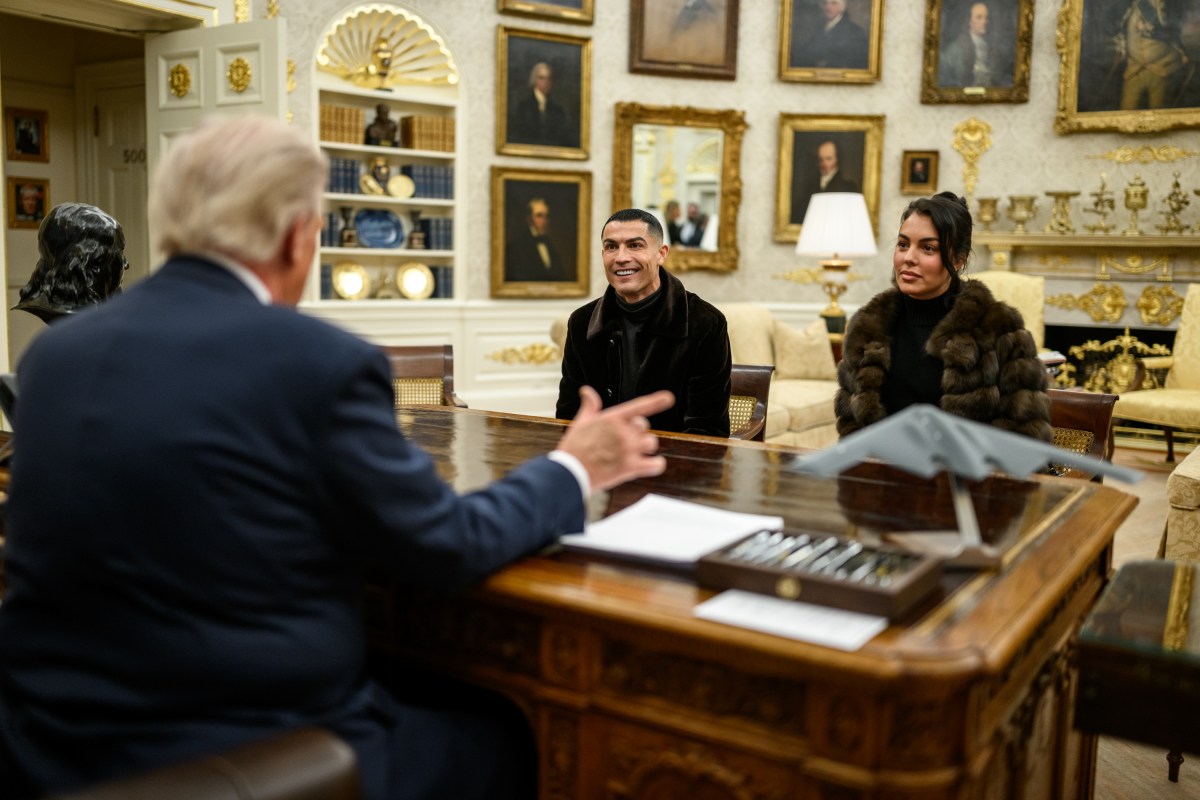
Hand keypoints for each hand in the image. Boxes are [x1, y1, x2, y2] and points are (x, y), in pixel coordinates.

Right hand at [556, 386, 674, 492]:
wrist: (570, 472)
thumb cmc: (574, 447)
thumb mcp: (581, 422)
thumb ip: (590, 406)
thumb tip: (587, 390)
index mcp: (612, 418)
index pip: (639, 406)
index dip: (656, 401)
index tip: (669, 397)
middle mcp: (623, 431)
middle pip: (645, 427)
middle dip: (639, 433)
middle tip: (625, 443)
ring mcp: (628, 449)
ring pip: (652, 443)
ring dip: (646, 449)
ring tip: (632, 455)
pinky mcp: (631, 467)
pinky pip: (657, 464)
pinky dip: (656, 465)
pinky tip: (649, 466)